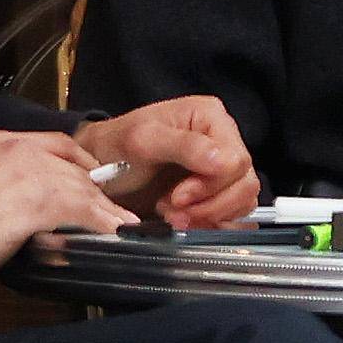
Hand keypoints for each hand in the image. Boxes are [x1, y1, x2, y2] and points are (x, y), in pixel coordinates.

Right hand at [0, 128, 135, 263]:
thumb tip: (25, 202)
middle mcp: (19, 148)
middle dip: (95, 189)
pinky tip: (111, 231)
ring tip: (119, 223)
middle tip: (112, 207)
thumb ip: (3, 180)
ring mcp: (31, 171)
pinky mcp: (42, 199)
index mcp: (0, 141)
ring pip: (80, 187)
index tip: (92, 178)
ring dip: (104, 209)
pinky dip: (102, 221)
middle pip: (72, 166)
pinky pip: (83, 209)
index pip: (55, 143)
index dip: (79, 161)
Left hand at [78, 94, 260, 229]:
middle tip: (171, 211)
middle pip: (244, 184)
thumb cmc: (115, 146)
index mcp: (211, 117)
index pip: (236, 160)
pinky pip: (233, 215)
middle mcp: (223, 140)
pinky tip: (185, 223)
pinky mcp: (215, 192)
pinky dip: (212, 224)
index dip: (211, 185)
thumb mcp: (141, 139)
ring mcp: (221, 168)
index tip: (177, 197)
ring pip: (242, 202)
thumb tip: (223, 161)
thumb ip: (183, 145)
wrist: (98, 166)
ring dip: (208, 216)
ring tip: (172, 216)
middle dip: (208, 205)